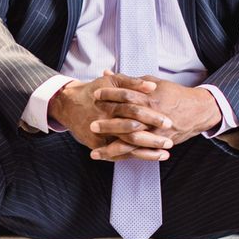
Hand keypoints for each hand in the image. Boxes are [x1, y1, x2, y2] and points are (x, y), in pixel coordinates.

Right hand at [47, 70, 175, 160]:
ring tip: (165, 153)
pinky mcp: (98, 145)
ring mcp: (101, 135)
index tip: (169, 120)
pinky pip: (119, 154)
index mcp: (111, 103)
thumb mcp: (112, 81)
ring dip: (147, 151)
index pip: (134, 110)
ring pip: (127, 145)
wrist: (69, 105)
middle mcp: (105, 120)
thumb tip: (152, 86)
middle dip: (152, 137)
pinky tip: (151, 157)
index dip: (152, 116)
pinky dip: (135, 156)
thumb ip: (133, 82)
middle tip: (170, 140)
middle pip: (132, 130)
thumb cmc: (95, 92)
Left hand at [93, 73, 223, 158]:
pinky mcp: (160, 143)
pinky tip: (111, 160)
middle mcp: (153, 116)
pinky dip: (125, 157)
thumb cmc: (172, 94)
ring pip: (133, 142)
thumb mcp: (153, 82)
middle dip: (109, 124)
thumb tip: (106, 73)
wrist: (197, 110)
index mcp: (151, 98)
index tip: (95, 95)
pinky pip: (141, 153)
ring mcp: (157, 132)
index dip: (110, 94)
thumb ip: (128, 80)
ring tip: (94, 153)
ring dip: (113, 148)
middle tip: (92, 125)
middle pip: (128, 120)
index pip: (127, 95)